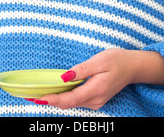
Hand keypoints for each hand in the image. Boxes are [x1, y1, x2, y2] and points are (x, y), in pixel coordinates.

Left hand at [32, 49, 163, 110]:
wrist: (133, 67)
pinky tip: (55, 92)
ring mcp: (96, 102)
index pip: (69, 99)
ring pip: (71, 103)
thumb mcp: (99, 60)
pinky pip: (76, 100)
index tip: (37, 97)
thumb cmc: (117, 60)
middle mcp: (95, 100)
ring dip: (55, 99)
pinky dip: (64, 97)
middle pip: (68, 103)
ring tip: (38, 93)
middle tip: (30, 95)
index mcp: (96, 89)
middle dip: (49, 100)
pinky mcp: (95, 99)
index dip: (52, 100)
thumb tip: (63, 77)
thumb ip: (81, 70)